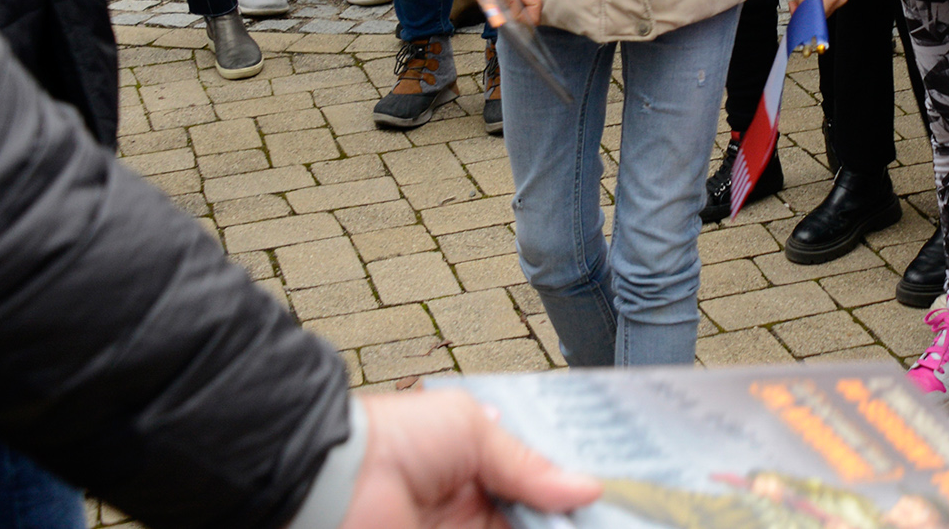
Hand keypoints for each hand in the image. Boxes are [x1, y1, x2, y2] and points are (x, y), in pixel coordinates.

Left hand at [341, 386, 599, 528]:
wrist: (337, 484)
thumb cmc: (398, 438)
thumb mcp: (474, 429)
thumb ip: (529, 464)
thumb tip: (587, 487)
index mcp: (481, 460)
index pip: (539, 479)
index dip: (571, 488)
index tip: (607, 495)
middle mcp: (477, 500)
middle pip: (536, 514)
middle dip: (568, 514)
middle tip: (611, 515)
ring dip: (555, 524)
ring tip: (596, 522)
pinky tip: (560, 526)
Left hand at [791, 0, 847, 13]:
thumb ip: (803, 3)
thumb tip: (802, 17)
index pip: (817, 16)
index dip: (803, 15)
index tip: (794, 9)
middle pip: (820, 14)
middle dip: (805, 10)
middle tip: (794, 1)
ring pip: (822, 10)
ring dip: (809, 6)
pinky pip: (825, 3)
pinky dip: (814, 2)